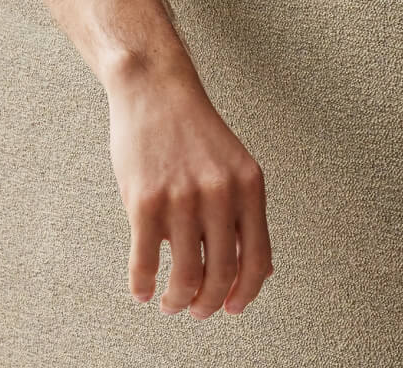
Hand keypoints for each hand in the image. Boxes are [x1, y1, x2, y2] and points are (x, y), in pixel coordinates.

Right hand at [107, 63, 274, 317]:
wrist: (157, 91)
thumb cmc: (194, 131)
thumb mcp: (235, 166)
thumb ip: (245, 213)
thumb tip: (260, 267)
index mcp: (250, 185)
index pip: (258, 258)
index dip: (246, 292)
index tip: (233, 307)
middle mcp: (220, 193)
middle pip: (221, 274)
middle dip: (208, 304)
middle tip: (197, 312)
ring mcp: (182, 198)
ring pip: (185, 276)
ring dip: (177, 300)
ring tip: (170, 303)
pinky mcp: (144, 201)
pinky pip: (145, 261)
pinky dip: (143, 285)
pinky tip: (142, 290)